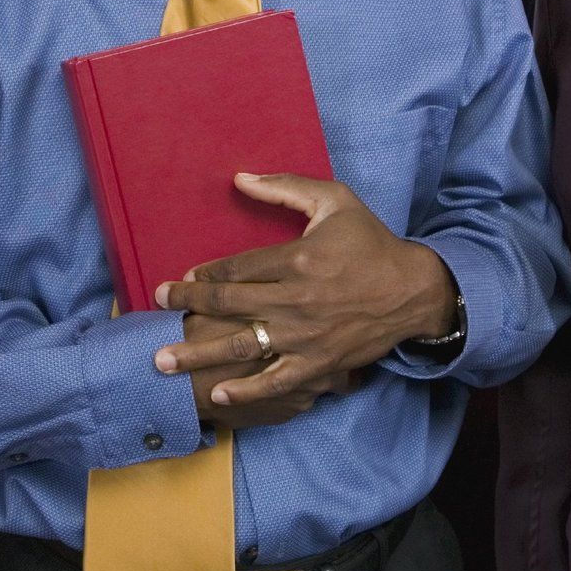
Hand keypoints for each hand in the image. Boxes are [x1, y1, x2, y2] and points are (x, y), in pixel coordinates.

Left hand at [153, 172, 457, 408]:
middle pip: (229, 304)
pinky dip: (247, 390)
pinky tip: (219, 393)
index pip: (236, 268)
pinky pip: (276, 381)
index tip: (180, 280)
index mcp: (297, 259)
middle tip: (157, 306)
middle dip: (188, 305)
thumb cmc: (370, 242)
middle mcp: (296, 299)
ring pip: (242, 346)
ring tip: (162, 361)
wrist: (413, 291)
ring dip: (199, 354)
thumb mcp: (334, 200)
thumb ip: (285, 187)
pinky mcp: (319, 363)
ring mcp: (306, 336)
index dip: (204, 275)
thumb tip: (238, 177)